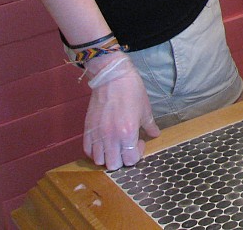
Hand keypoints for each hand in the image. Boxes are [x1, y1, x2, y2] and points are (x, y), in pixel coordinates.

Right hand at [82, 51, 159, 170]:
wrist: (112, 77)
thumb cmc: (132, 91)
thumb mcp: (145, 109)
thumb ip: (149, 125)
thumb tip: (155, 134)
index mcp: (127, 132)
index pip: (131, 159)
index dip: (137, 154)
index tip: (139, 142)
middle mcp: (111, 137)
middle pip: (113, 165)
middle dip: (122, 160)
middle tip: (127, 147)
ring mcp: (97, 134)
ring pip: (99, 160)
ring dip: (108, 157)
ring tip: (115, 146)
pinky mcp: (87, 130)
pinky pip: (87, 150)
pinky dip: (95, 152)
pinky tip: (103, 143)